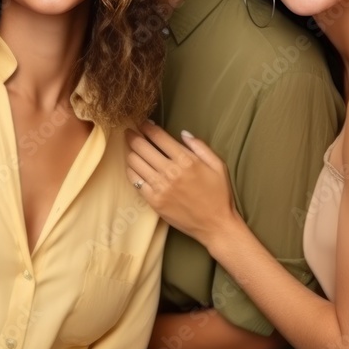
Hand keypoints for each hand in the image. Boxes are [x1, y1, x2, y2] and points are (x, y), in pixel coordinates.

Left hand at [126, 121, 239, 248]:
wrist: (216, 225)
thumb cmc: (219, 194)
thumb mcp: (218, 165)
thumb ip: (200, 146)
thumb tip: (183, 133)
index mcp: (186, 161)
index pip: (159, 137)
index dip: (147, 127)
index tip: (142, 123)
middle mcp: (170, 172)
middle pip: (142, 147)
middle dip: (133, 135)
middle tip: (129, 131)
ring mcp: (160, 187)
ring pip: (135, 162)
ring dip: (130, 151)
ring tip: (130, 147)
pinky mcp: (154, 201)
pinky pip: (135, 181)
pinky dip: (131, 170)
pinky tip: (133, 166)